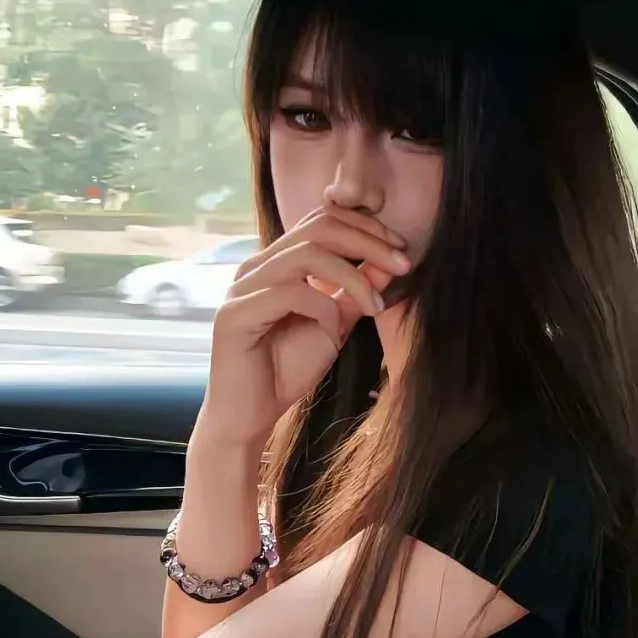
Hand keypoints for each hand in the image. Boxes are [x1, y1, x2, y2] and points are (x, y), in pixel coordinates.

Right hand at [198, 206, 411, 444]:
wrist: (250, 417)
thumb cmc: (286, 370)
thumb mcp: (334, 324)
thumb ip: (355, 291)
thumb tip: (388, 260)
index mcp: (275, 262)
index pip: (322, 220)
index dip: (366, 228)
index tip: (401, 250)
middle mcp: (255, 266)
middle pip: (317, 227)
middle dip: (368, 242)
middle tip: (402, 264)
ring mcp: (242, 287)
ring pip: (306, 254)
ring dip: (352, 277)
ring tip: (374, 307)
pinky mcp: (235, 314)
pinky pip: (290, 292)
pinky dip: (322, 307)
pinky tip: (333, 330)